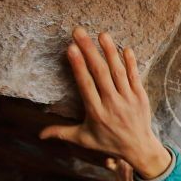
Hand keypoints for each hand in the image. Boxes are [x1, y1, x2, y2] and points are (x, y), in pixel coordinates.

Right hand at [39, 27, 170, 178]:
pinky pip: (135, 77)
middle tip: (79, 32)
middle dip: (89, 51)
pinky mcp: (141, 97)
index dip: (78, 66)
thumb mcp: (84, 139)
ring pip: (118, 72)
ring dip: (110, 52)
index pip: (85, 85)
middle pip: (100, 73)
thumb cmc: (108, 143)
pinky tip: (125, 48)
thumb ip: (62, 133)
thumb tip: (40, 135)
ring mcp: (128, 99)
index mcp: (96, 112)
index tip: (70, 48)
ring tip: (101, 34)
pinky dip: (131, 63)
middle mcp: (112, 103)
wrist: (139, 149)